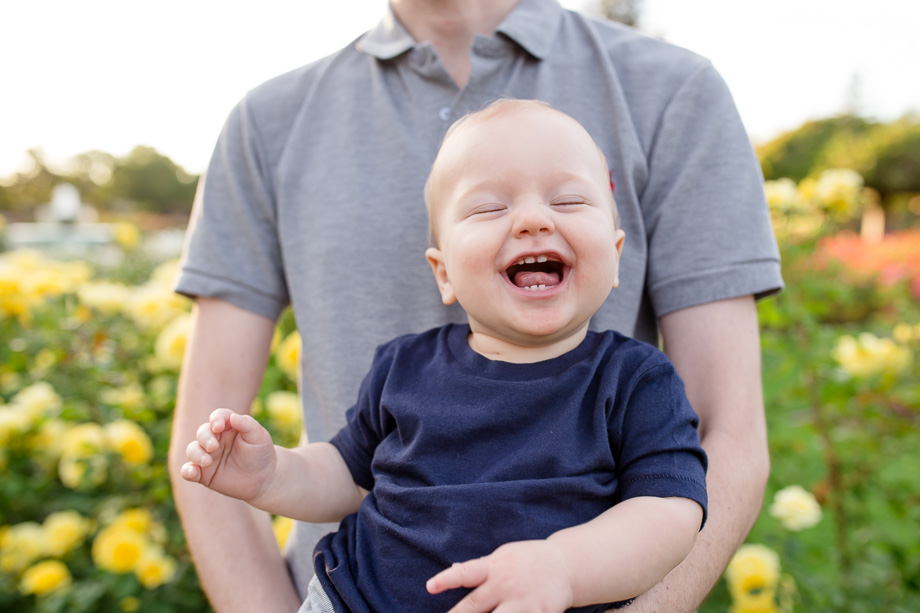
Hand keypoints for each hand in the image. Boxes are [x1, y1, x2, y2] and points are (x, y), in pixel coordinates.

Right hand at [181, 408, 276, 502]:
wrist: (263, 479)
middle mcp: (215, 439)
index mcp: (229, 427)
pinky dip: (186, 471)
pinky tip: (192, 472)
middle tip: (213, 447)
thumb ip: (248, 425)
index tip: (218, 427)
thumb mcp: (259, 437)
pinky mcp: (203, 474)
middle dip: (205, 438)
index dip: (216, 419)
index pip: (218, 417)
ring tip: (207, 462)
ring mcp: (208, 456)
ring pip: (192, 450)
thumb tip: (232, 417)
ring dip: (196, 454)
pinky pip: (188, 471)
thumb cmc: (261, 453)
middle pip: (203, 432)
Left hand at [427, 540, 573, 612]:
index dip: (447, 579)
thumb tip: (454, 569)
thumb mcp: (503, 556)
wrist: (565, 565)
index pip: (466, 573)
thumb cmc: (527, 560)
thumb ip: (481, 568)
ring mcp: (523, 602)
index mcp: (494, 567)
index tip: (430, 586)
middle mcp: (506, 585)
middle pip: (474, 605)